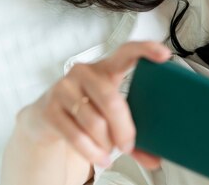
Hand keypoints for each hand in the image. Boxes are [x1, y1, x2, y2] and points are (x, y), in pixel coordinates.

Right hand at [20, 41, 170, 168]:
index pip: (126, 52)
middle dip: (124, 129)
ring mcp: (64, 88)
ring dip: (106, 143)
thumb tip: (155, 159)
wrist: (43, 117)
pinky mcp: (49, 109)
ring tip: (110, 151)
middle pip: (112, 101)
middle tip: (128, 145)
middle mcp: (84, 73)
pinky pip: (76, 135)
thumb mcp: (108, 112)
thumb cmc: (85, 109)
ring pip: (95, 122)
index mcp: (105, 68)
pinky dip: (91, 152)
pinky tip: (100, 158)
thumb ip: (132, 130)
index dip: (145, 50)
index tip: (164, 55)